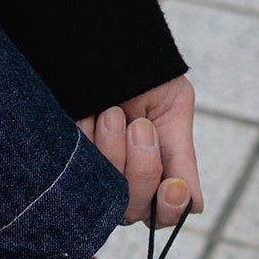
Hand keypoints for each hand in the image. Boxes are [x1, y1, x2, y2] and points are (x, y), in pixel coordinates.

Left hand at [77, 75, 202, 226]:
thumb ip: (183, 158)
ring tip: (111, 112)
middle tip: (139, 126)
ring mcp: (93, 178)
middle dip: (142, 167)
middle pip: (136, 209)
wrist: (105, 44)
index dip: (170, 208)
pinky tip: (89, 117)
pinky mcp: (64, 166)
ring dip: (114, 151)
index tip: (173, 186)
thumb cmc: (142, 76)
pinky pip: (79, 175)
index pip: (163, 214)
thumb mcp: (173, 111)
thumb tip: (194, 206)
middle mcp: (123, 184)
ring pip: (109, 194)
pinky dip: (88, 142)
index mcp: (156, 175)